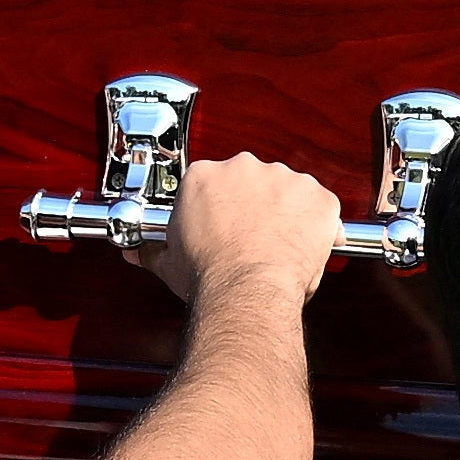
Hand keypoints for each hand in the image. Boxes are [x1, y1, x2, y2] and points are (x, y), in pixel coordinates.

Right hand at [151, 151, 340, 317]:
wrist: (247, 291)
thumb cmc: (209, 276)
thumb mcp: (169, 262)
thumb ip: (154, 250)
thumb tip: (136, 253)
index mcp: (204, 176)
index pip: (214, 181)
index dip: (221, 206)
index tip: (225, 224)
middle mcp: (244, 168)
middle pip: (253, 181)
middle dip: (256, 206)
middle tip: (253, 238)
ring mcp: (284, 179)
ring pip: (290, 191)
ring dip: (288, 213)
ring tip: (280, 248)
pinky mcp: (317, 196)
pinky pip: (323, 207)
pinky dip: (320, 225)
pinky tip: (307, 248)